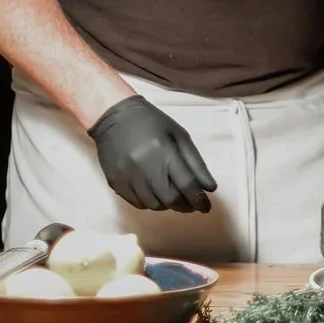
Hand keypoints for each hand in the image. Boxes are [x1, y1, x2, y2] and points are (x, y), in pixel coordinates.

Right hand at [88, 95, 217, 212]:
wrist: (114, 116)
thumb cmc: (152, 123)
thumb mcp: (179, 136)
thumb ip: (196, 163)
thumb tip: (210, 188)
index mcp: (164, 152)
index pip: (187, 185)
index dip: (199, 200)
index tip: (206, 206)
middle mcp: (145, 167)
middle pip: (171, 199)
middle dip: (185, 205)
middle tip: (191, 203)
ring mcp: (128, 177)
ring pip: (154, 205)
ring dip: (168, 205)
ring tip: (173, 195)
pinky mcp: (115, 183)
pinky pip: (138, 204)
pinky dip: (151, 203)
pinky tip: (155, 193)